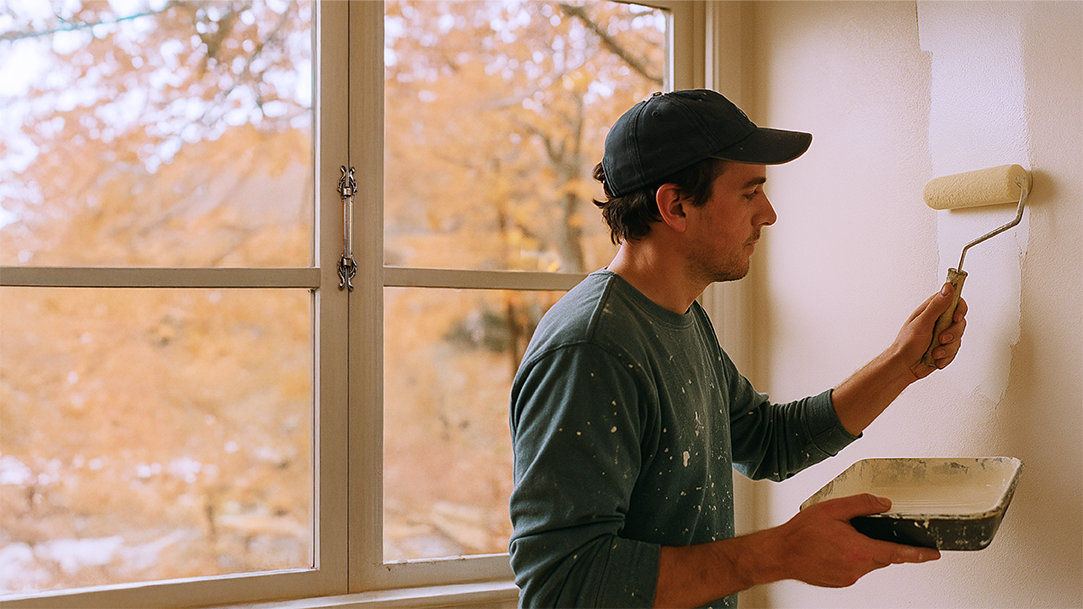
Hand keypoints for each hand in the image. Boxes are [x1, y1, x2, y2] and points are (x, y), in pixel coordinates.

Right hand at [775, 493, 939, 587]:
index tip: (932, 554)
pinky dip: (850, 557)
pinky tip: (833, 548)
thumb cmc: (801, 533)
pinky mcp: (840, 582)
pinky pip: (854, 568)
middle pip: (882, 556)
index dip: (918, 554)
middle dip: (880, 543)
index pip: (898, 553)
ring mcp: (848, 577)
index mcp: (859, 550)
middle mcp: (857, 568)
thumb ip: (862, 504)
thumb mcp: (832, 509)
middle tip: (863, 532)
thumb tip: (884, 504)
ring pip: (867, 562)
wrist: (780, 555)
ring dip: (861, 550)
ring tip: (838, 538)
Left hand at [895, 283, 967, 379]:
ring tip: (934, 352)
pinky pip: (955, 351)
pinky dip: (946, 357)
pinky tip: (935, 358)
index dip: (959, 308)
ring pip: (959, 338)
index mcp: (931, 311)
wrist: (904, 366)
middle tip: (940, 338)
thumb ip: (937, 306)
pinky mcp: (945, 348)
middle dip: (953, 333)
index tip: (956, 317)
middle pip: (960, 321)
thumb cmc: (907, 344)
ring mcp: (943, 335)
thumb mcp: (922, 322)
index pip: (954, 301)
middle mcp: (939, 321)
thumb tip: (948, 287)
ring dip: (947, 348)